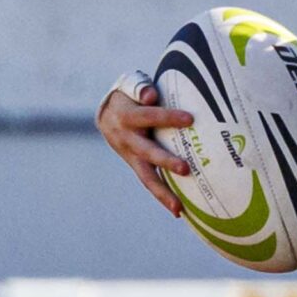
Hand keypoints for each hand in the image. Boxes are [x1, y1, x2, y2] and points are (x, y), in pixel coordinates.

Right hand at [97, 82, 194, 216]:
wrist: (107, 114)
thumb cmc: (128, 96)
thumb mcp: (130, 85)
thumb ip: (140, 87)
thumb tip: (151, 95)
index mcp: (128, 117)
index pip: (150, 116)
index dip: (168, 117)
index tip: (190, 119)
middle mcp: (128, 140)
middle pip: (147, 152)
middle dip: (165, 161)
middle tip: (185, 169)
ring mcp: (131, 156)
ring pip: (146, 176)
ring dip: (162, 193)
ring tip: (178, 208)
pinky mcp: (137, 166)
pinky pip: (150, 183)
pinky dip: (163, 197)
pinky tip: (180, 211)